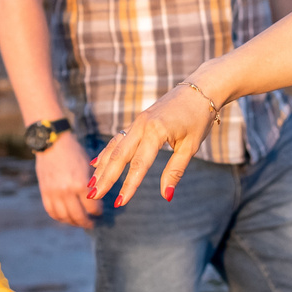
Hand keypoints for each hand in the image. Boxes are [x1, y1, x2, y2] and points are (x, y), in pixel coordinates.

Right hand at [35, 135, 98, 229]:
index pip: (92, 207)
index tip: (100, 212)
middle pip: (79, 216)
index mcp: (81, 184)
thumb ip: (93, 184)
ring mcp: (54, 193)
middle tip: (92, 223)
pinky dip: (59, 217)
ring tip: (79, 222)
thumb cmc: (74, 152)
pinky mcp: (44, 192)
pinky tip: (65, 217)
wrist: (53, 143)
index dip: (98, 212)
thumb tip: (98, 199)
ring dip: (73, 222)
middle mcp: (67, 191)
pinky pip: (52, 212)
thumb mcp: (88, 167)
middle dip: (87, 222)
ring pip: (64, 217)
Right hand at [88, 73, 221, 208]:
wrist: (200, 89)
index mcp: (156, 131)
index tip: (120, 203)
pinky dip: (107, 153)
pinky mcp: (138, 121)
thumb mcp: (191, 147)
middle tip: (92, 196)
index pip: (139, 164)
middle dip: (105, 178)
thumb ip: (175, 171)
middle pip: (119, 156)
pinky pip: (118, 139)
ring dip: (102, 167)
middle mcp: (142, 125)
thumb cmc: (199, 119)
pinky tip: (96, 164)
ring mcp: (138, 122)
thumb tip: (167, 196)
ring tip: (91, 185)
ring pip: (115, 147)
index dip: (129, 185)